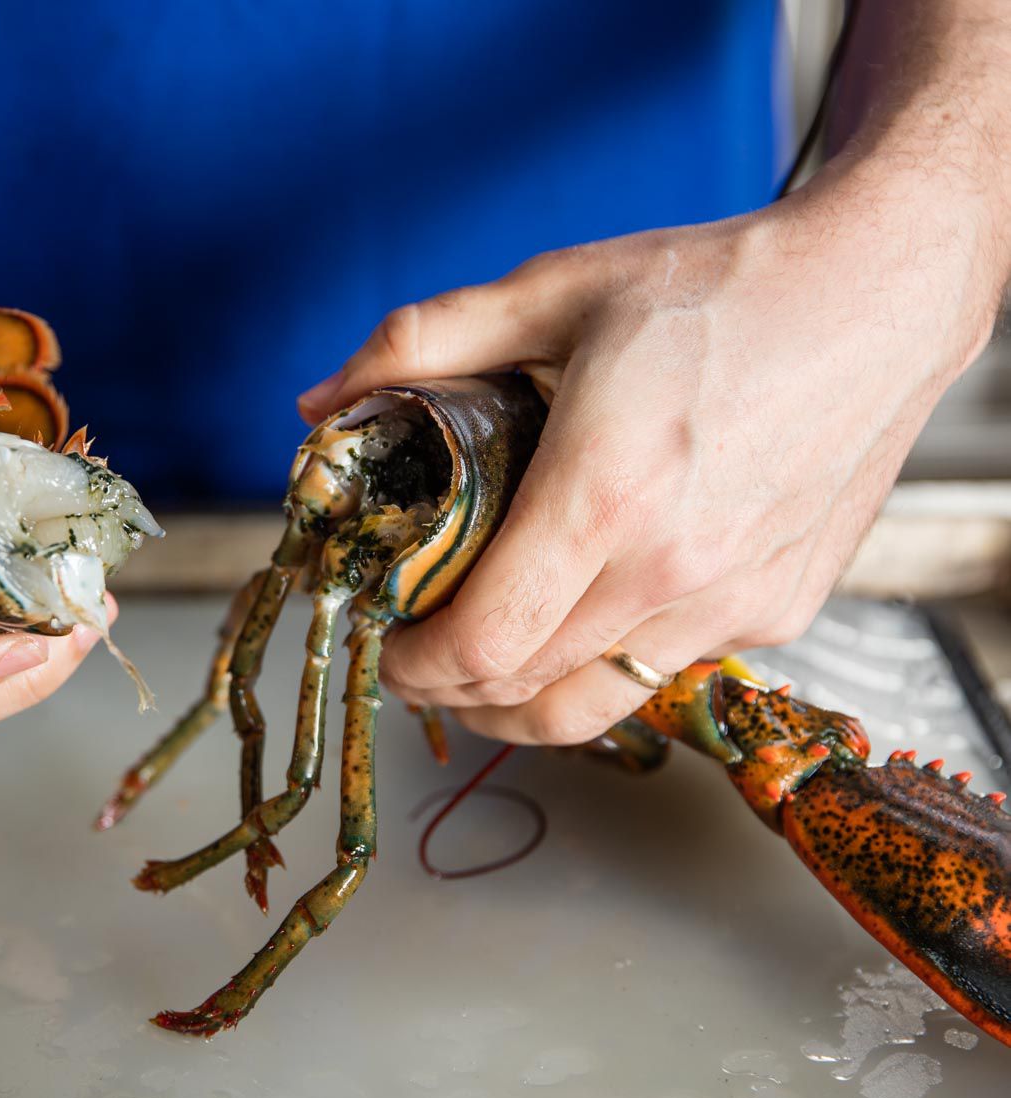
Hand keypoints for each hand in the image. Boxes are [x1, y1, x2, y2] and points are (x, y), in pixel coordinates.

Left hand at [298, 175, 1003, 745]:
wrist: (880, 295)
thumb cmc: (720, 287)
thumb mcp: (553, 289)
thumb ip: (423, 345)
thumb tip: (320, 401)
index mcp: (603, 494)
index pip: (481, 645)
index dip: (412, 667)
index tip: (385, 642)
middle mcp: (672, 571)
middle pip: (524, 694)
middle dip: (449, 689)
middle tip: (417, 649)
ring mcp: (732, 602)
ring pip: (594, 705)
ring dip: (519, 696)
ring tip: (484, 653)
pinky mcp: (779, 610)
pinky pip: (664, 670)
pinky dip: (601, 663)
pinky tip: (584, 609)